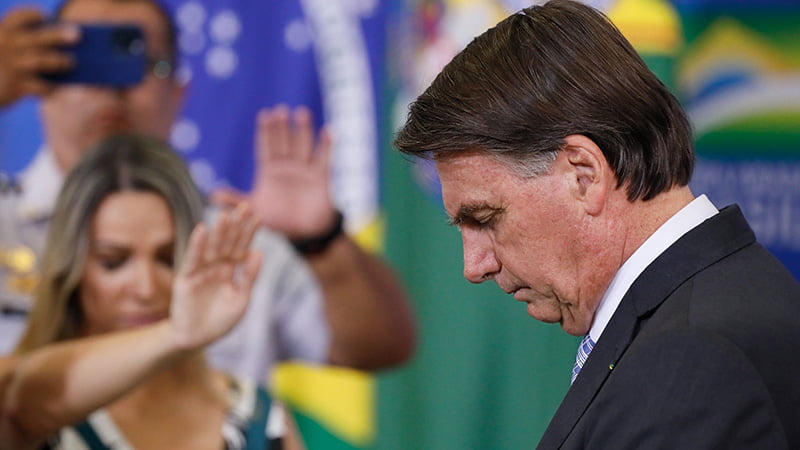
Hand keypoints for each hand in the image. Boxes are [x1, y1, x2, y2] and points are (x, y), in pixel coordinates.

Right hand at [0, 7, 77, 106]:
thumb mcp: (1, 53)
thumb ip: (21, 47)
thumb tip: (60, 51)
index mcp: (2, 34)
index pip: (18, 17)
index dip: (32, 15)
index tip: (45, 17)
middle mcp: (7, 47)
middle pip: (37, 37)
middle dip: (57, 35)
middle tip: (77, 35)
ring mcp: (12, 66)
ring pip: (41, 60)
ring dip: (59, 61)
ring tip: (71, 62)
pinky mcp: (16, 86)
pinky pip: (40, 86)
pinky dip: (52, 87)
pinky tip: (60, 88)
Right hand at [168, 203, 261, 350]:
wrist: (197, 339)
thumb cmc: (221, 320)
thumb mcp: (241, 299)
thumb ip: (249, 276)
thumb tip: (258, 252)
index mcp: (231, 270)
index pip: (242, 247)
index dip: (249, 232)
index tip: (258, 215)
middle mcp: (216, 266)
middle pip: (228, 242)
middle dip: (236, 224)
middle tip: (245, 205)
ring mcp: (201, 270)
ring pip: (212, 247)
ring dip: (218, 231)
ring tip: (226, 215)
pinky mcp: (186, 278)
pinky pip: (193, 259)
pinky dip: (197, 245)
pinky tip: (202, 229)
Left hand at [210, 105, 338, 238]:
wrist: (305, 232)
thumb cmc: (280, 220)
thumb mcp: (255, 209)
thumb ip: (236, 201)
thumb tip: (213, 195)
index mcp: (270, 171)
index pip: (266, 146)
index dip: (265, 131)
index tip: (264, 115)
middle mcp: (287, 166)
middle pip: (283, 141)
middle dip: (281, 127)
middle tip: (280, 110)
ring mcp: (304, 169)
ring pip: (303, 145)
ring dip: (302, 129)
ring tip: (301, 113)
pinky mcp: (320, 176)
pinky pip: (324, 158)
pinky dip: (326, 145)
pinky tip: (328, 130)